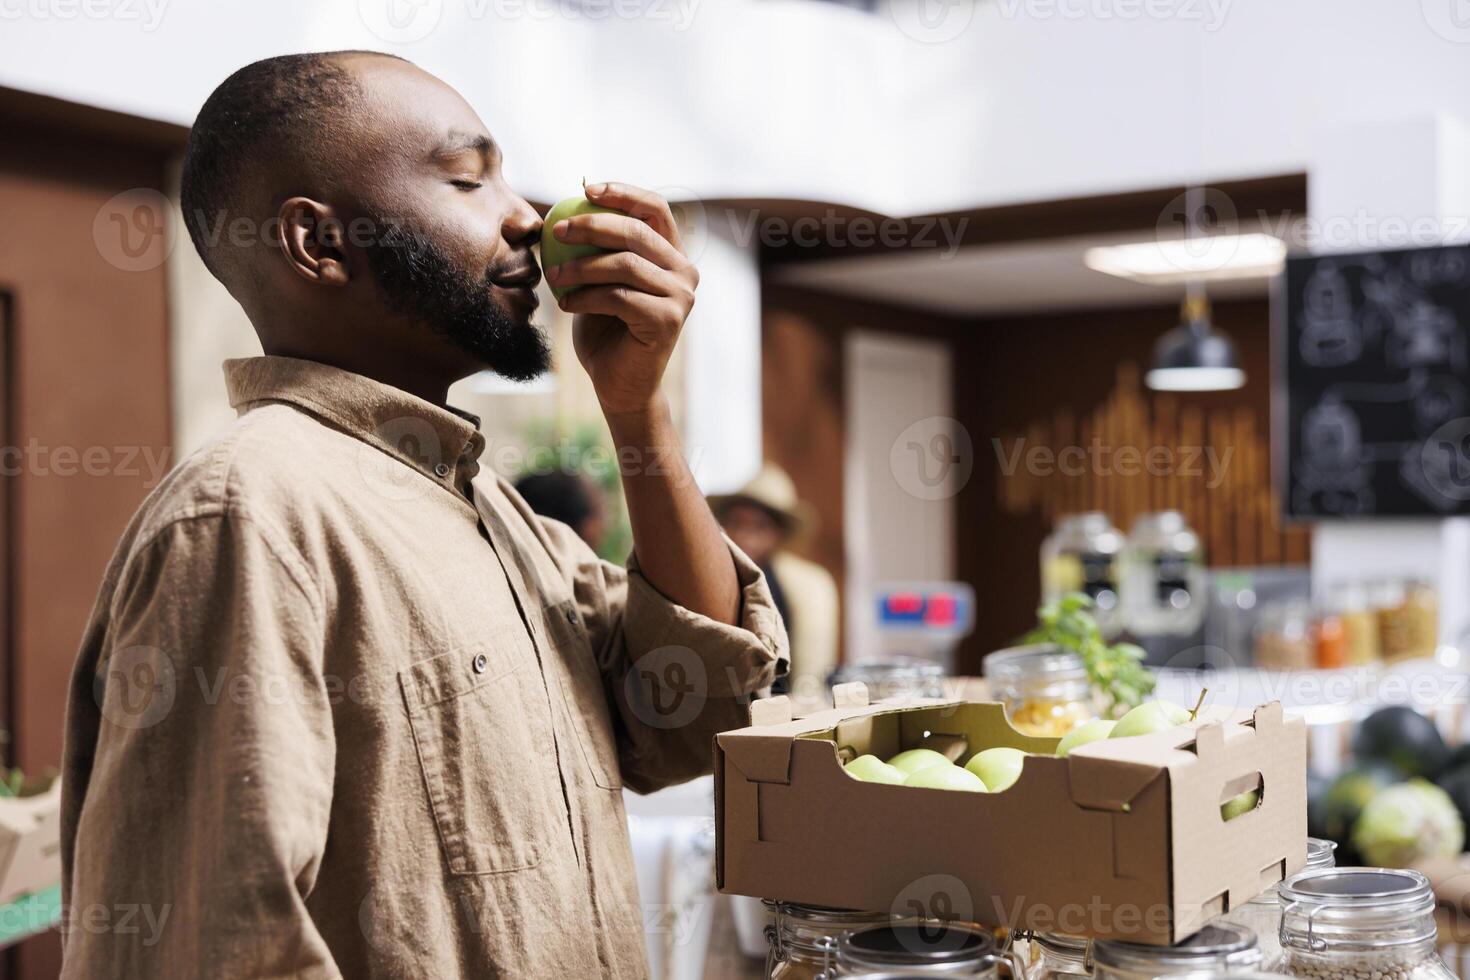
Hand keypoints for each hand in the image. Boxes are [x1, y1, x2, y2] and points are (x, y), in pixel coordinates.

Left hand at [543, 182, 698, 417]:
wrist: (617, 383)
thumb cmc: (604, 329)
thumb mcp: (598, 280)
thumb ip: (597, 247)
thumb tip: (567, 206)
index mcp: (672, 255)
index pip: (655, 208)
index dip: (623, 193)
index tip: (586, 189)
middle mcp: (685, 272)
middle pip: (637, 231)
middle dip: (592, 225)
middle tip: (557, 231)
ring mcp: (681, 297)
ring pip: (625, 264)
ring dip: (581, 267)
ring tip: (553, 276)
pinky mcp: (668, 320)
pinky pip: (619, 296)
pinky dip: (586, 297)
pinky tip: (565, 304)